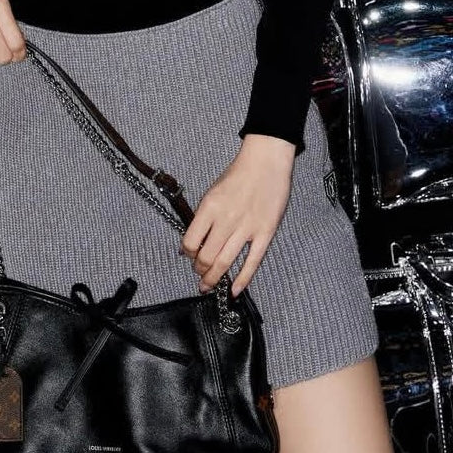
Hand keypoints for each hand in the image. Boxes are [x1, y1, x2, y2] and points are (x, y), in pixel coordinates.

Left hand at [180, 134, 295, 296]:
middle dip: (199, 271)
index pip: (190, 241)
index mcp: (209, 207)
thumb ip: (204, 216)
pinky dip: (242, 280)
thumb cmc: (238, 175)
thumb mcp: (213, 192)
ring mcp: (246, 228)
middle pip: (206, 257)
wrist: (266, 162)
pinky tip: (234, 291)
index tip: (188, 257)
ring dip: (214, 279)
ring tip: (209, 286)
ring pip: (225, 263)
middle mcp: (226, 220)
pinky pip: (252, 262)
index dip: (187, 254)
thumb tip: (193, 240)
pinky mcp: (265, 233)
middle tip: (199, 276)